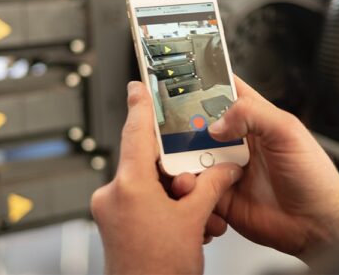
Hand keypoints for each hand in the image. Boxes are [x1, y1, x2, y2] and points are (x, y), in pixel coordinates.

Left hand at [91, 82, 242, 274]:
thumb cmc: (160, 270)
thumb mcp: (195, 220)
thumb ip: (212, 185)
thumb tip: (225, 169)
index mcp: (129, 186)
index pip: (136, 131)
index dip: (141, 103)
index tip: (140, 84)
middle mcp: (114, 195)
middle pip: (151, 161)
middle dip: (181, 170)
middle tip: (201, 177)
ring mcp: (113, 211)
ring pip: (152, 184)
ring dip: (180, 195)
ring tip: (201, 215)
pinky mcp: (117, 225)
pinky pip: (146, 201)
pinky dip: (170, 207)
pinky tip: (192, 225)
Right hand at [172, 76, 338, 260]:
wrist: (316, 224)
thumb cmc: (313, 176)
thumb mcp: (287, 132)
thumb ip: (253, 115)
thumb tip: (216, 123)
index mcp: (256, 118)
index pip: (224, 91)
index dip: (202, 83)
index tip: (178, 80)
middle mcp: (238, 141)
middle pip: (198, 125)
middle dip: (180, 126)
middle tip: (168, 131)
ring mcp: (227, 169)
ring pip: (190, 158)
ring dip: (181, 161)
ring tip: (184, 169)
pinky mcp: (220, 197)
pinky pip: (195, 190)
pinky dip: (189, 190)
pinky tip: (197, 191)